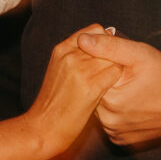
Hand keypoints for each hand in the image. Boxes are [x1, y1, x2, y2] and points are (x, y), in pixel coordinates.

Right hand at [26, 29, 127, 154]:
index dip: (105, 43)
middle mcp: (70, 55)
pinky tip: (111, 91)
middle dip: (113, 56)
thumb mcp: (59, 72)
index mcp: (62, 49)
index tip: (107, 57)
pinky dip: (117, 81)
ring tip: (111, 83)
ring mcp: (80, 69)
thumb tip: (99, 47)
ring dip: (116, 69)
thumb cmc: (55, 103)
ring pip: (112, 58)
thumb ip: (76, 57)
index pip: (94, 31)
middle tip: (113, 71)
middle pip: (106, 43)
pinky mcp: (90, 86)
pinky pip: (115, 73)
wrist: (42, 128)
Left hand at [73, 31, 160, 145]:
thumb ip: (109, 47)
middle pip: (95, 93)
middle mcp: (109, 121)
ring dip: (111, 96)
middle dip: (107, 81)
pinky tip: (132, 103)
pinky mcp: (121, 139)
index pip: (91, 76)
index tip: (121, 64)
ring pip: (101, 107)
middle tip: (129, 76)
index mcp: (110, 99)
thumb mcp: (140, 54)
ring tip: (133, 90)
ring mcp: (115, 132)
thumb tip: (82, 40)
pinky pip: (110, 120)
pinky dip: (117, 111)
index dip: (103, 65)